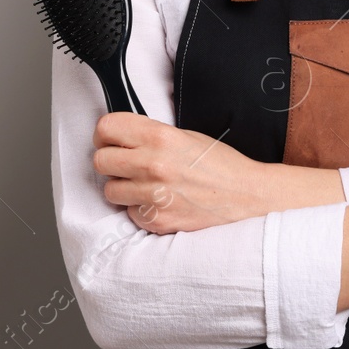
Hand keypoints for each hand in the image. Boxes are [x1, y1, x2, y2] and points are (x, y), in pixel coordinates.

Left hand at [92, 112, 271, 233]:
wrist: (247, 197)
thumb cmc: (220, 165)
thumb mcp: (186, 136)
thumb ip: (150, 135)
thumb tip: (121, 138)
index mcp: (160, 137)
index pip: (106, 128)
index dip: (104, 134)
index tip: (109, 140)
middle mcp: (154, 164)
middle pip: (100, 160)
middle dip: (110, 161)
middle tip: (124, 164)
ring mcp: (154, 195)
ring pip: (110, 190)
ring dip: (123, 188)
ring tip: (144, 185)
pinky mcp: (157, 221)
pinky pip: (130, 213)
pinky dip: (139, 209)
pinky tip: (159, 202)